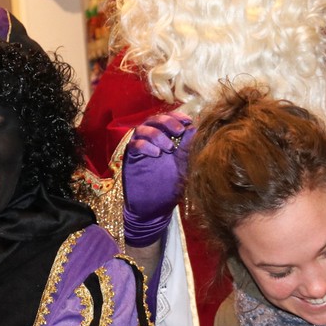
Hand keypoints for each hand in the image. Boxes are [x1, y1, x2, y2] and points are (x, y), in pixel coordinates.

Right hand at [122, 111, 193, 247]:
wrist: (154, 208)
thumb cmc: (170, 187)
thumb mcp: (182, 165)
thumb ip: (186, 148)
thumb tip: (194, 128)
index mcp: (164, 139)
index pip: (168, 120)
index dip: (177, 117)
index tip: (188, 121)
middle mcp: (150, 141)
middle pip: (153, 120)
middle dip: (167, 122)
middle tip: (179, 130)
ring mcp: (139, 149)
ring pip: (142, 129)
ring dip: (157, 134)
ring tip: (169, 148)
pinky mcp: (130, 159)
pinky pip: (134, 144)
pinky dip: (145, 145)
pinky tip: (156, 154)